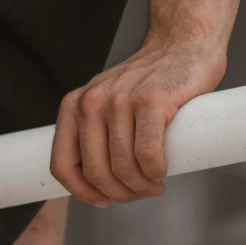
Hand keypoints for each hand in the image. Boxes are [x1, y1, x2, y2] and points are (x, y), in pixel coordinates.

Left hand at [51, 38, 225, 206]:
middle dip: (120, 193)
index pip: (62, 166)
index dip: (82, 193)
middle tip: (140, 193)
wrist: (183, 44)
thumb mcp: (105, 105)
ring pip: (122, 167)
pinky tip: (162, 172)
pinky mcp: (151, 100)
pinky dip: (154, 172)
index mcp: (74, 107)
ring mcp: (120, 99)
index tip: (104, 200)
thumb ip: (93, 135)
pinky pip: (146, 154)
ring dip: (141, 187)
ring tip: (154, 185)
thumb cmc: (147, 85)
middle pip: (96, 173)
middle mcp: (91, 102)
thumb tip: (92, 185)